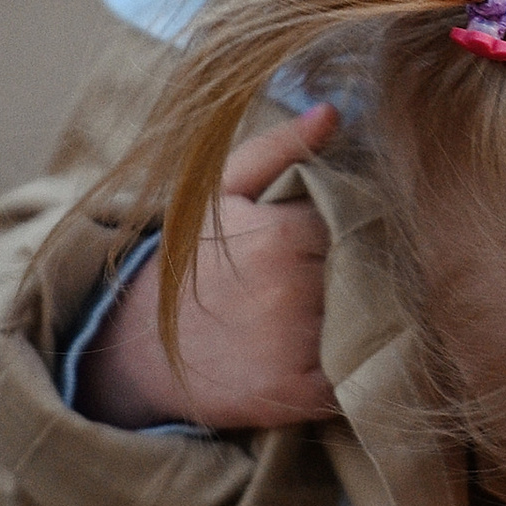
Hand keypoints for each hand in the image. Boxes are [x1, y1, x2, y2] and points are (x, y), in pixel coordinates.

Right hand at [78, 106, 340, 430]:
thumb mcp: (221, 193)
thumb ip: (278, 147)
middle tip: (351, 276)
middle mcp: (293, 290)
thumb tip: (335, 111)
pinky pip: (357, 374)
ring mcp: (297, 345)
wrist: (136, 348)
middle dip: (367, 270)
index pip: (360, 222)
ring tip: (343, 312)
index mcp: (282, 235)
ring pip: (369, 321)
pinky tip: (339, 353)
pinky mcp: (298, 394)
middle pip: (369, 271)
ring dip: (368, 316)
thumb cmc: (189, 263)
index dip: (361, 227)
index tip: (351, 234)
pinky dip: (358, 365)